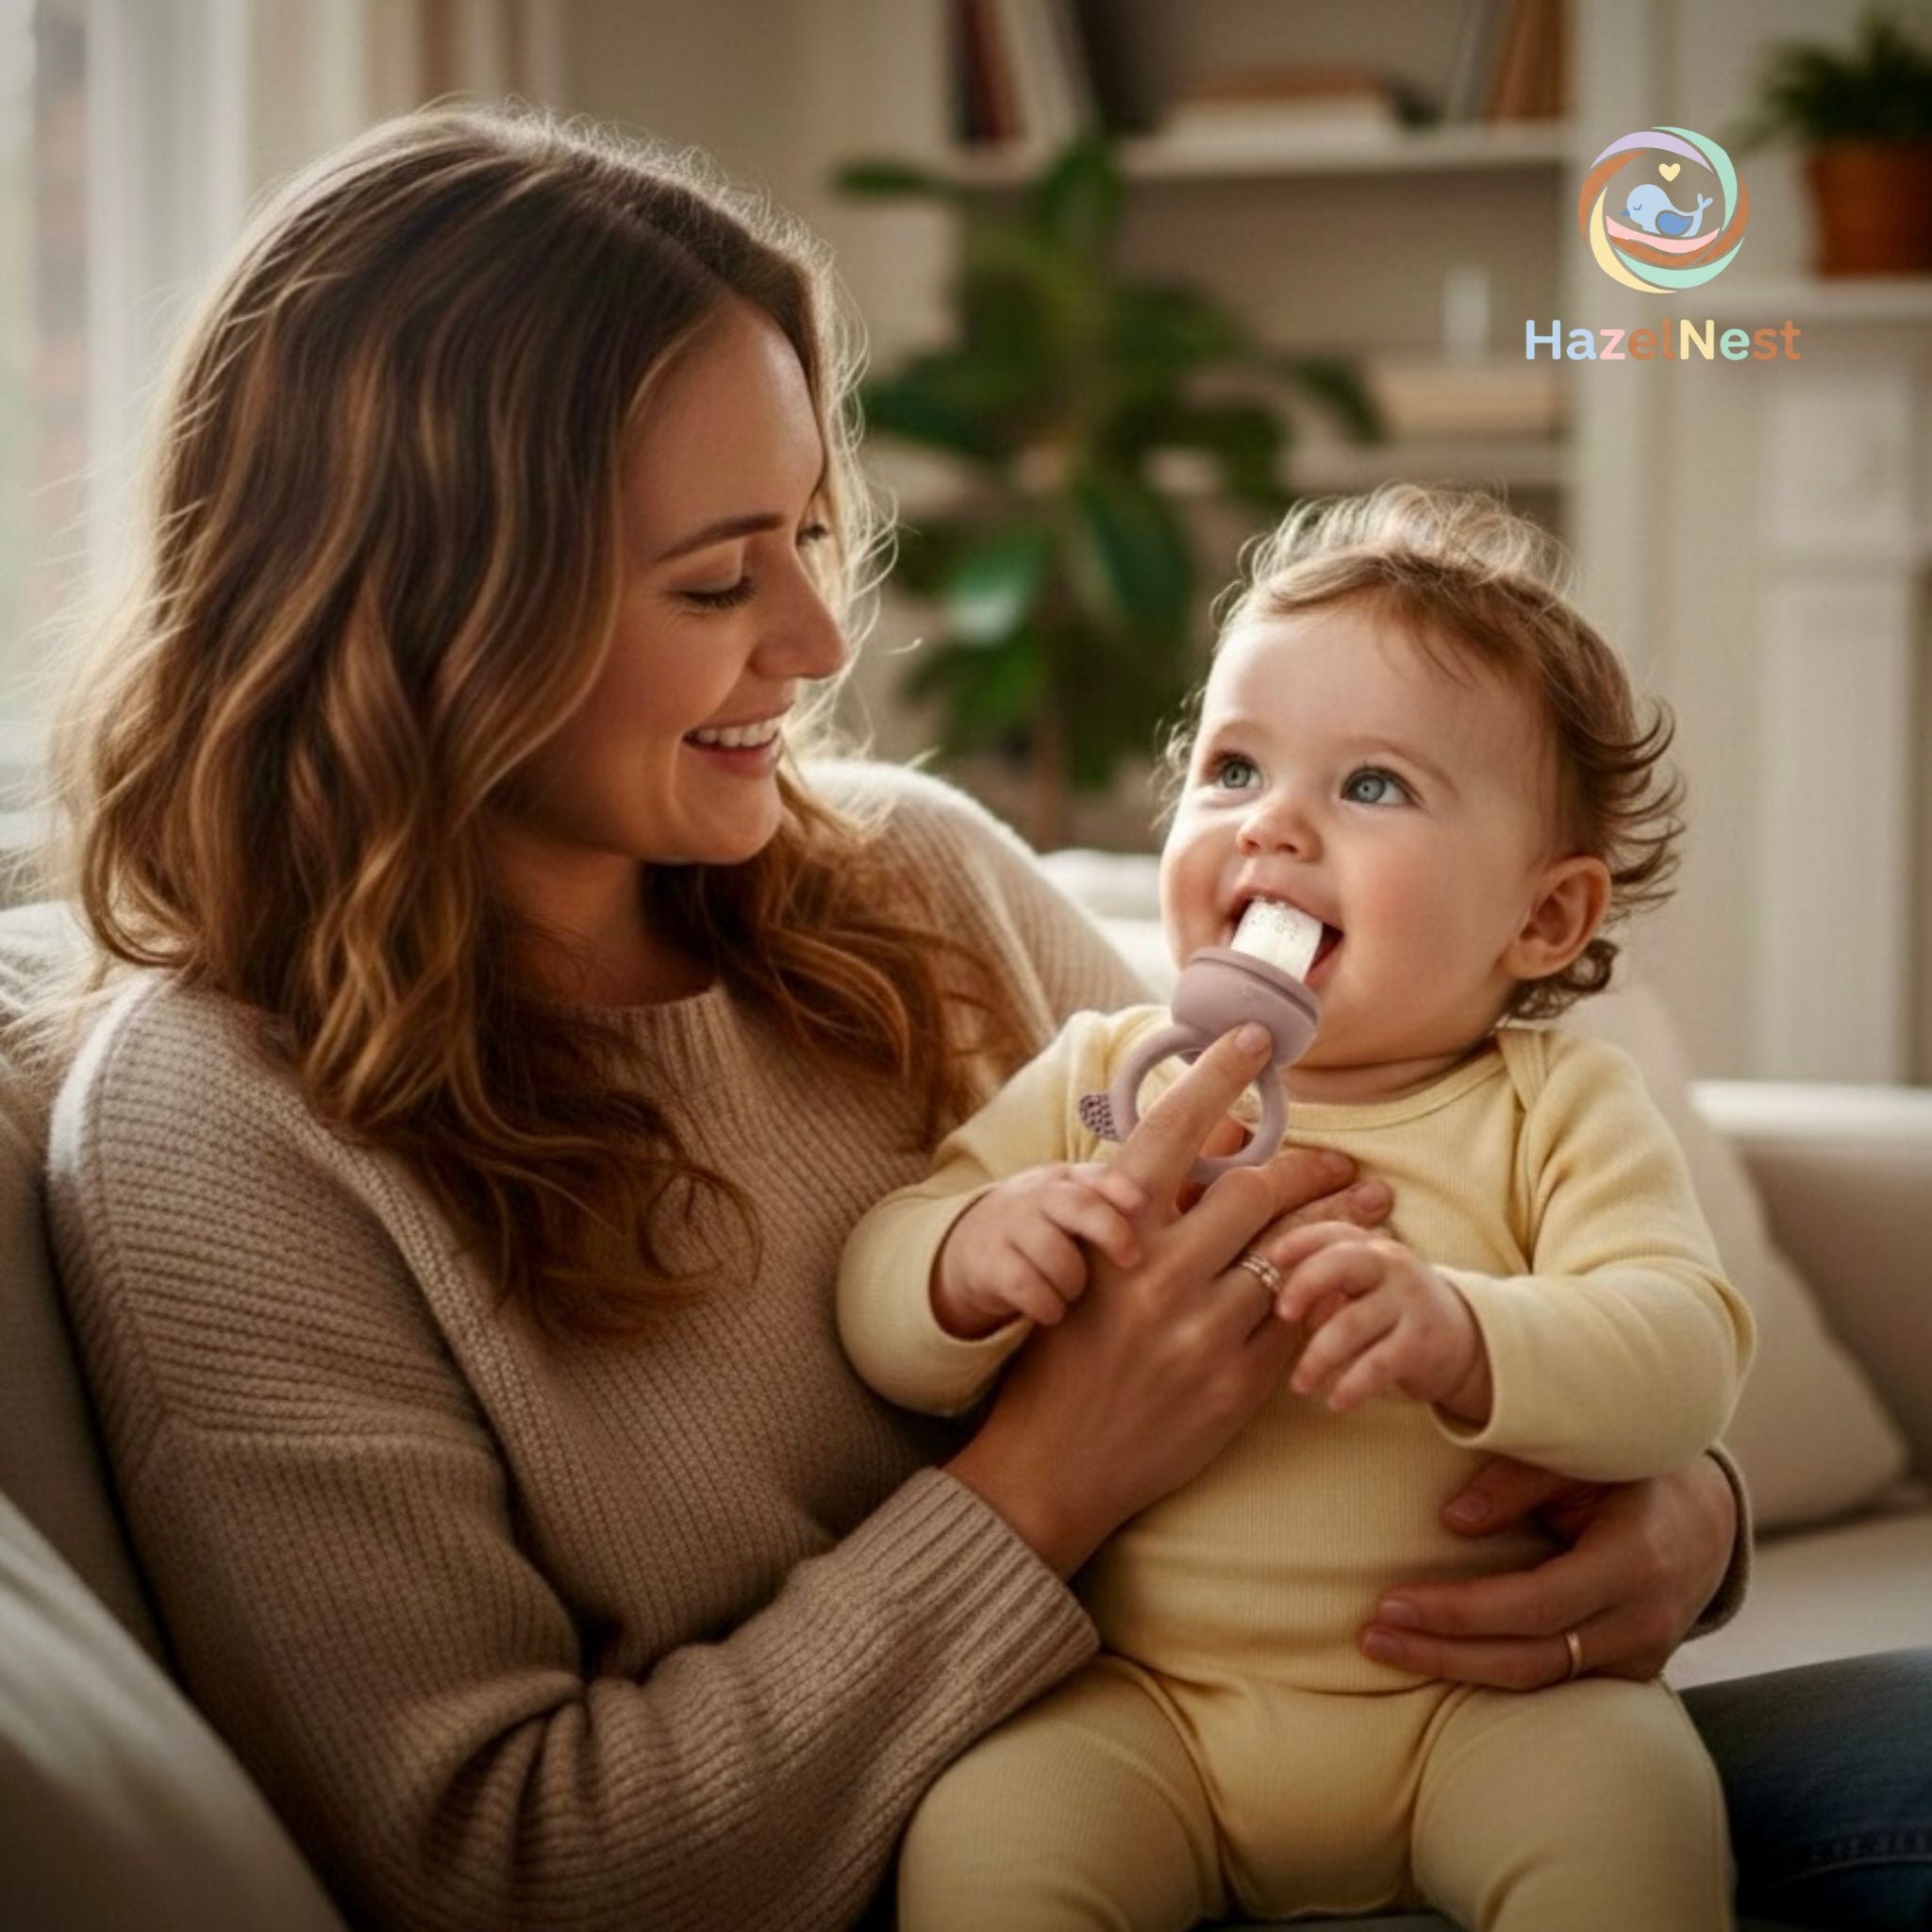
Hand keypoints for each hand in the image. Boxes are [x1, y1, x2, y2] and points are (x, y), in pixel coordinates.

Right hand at [932, 1164, 1146, 1339]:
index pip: (1102, 1175)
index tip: (1144, 1205)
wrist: (980, 1248)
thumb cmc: (1059, 1232)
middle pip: (1079, 1205)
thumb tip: (1209, 1211)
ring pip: (1055, 1253)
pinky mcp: (990, 1262)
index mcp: (1077, 1180)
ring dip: (1075, 1280)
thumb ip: (1144, 1209)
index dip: (1123, 1189)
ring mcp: (1015, 1226)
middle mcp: (1045, 1196)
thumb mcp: (1091, 1207)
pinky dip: (1046, 1303)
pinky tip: (1055, 1312)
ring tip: (1080, 1296)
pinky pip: (1026, 1286)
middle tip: (1132, 1260)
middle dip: (1110, 1231)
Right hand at [944, 1025, 1391, 1575]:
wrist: (1054, 1461)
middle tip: (1343, 1155)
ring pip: (1292, 1252)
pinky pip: (1301, 1321)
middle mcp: (1159, 1275)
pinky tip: (1353, 1268)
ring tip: (1370, 1199)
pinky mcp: (1234, 1387)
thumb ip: (1152, 1202)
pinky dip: (1331, 1286)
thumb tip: (1219, 1133)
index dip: (1217, 1074)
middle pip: (1258, 1189)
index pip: (1175, 1132)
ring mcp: (1201, 1334)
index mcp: (1116, 1235)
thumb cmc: (1068, 1349)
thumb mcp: (1093, 1264)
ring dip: (1340, 1219)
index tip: (1256, 1036)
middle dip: (1312, 1164)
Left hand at [1269, 1222, 1490, 1419]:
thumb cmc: (1390, 1308)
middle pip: (1343, 1263)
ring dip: (1318, 1356)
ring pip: (1352, 1323)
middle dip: (1306, 1283)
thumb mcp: (1362, 1286)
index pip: (1332, 1233)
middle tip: (1281, 1313)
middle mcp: (1391, 1266)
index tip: (1270, 1257)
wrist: (1462, 1338)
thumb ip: (1322, 1285)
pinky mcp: (1421, 1343)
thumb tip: (1278, 1302)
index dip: (1300, 1241)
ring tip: (1299, 1384)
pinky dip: (1352, 1385)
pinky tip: (1334, 1402)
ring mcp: (1409, 1302)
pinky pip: (1378, 1364)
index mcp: (1369, 1247)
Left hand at [1358, 1452, 1738, 1687]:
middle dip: (1443, 1652)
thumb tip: (1452, 1522)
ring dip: (1457, 1668)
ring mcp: (1641, 1654)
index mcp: (1631, 1561)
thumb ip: (1519, 1481)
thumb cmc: (1629, 1470)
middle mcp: (1642, 1620)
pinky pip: (1555, 1681)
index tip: (1389, 1602)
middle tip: (1371, 1637)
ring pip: (1538, 1680)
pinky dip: (1495, 1671)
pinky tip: (1440, 1656)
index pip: (1532, 1604)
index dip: (1458, 1611)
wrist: (1706, 1516)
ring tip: (1388, 1648)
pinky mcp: (1632, 1671)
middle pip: (1528, 1657)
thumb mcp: (1582, 1455)